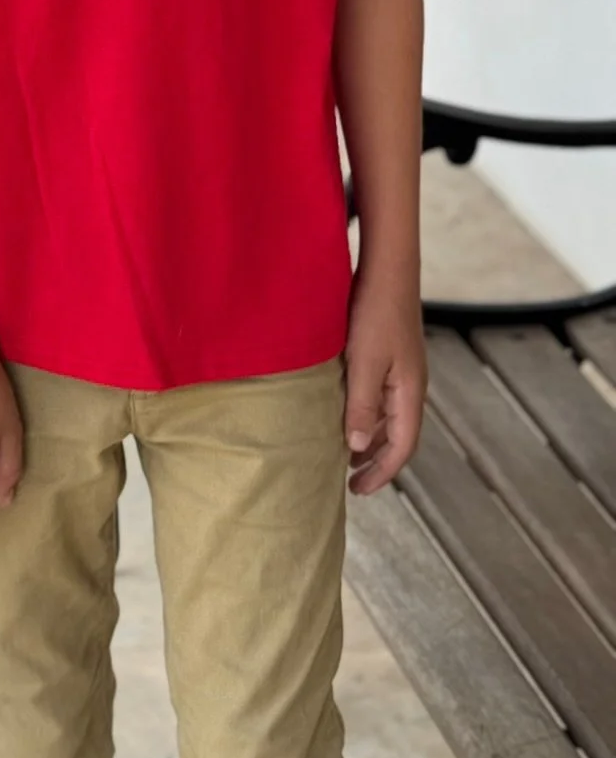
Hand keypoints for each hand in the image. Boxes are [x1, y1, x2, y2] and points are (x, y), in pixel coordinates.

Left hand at [344, 270, 426, 495]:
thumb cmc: (375, 312)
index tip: (357, 490)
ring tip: (345, 452)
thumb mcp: (364, 362)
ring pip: (389, 416)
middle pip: (398, 435)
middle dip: (376, 460)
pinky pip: (381, 395)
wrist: (387, 267)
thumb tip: (359, 448)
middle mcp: (410, 384)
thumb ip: (362, 405)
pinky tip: (346, 409)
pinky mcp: (390, 353)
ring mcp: (402, 369)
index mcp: (410, 392)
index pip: (402, 447)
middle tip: (349, 479)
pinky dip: (367, 412)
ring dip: (371, 437)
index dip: (382, 473)